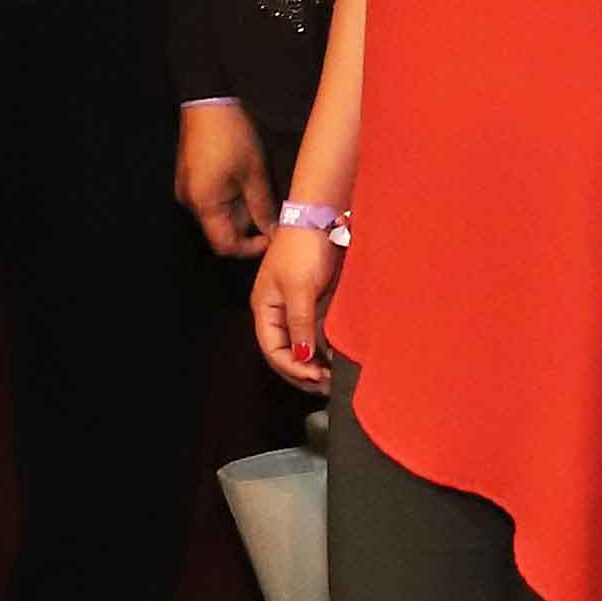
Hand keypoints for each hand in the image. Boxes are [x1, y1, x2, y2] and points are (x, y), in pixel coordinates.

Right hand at [174, 99, 275, 252]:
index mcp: (205, 204)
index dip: (250, 248)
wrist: (209, 101)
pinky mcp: (190, 177)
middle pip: (221, 229)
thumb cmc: (231, 135)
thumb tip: (274, 232)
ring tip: (260, 192)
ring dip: (240, 210)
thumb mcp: (254, 173)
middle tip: (271, 213)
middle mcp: (191, 201)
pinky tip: (245, 181)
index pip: (225, 245)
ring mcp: (188, 188)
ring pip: (218, 213)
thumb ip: (263, 208)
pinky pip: (211, 198)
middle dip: (248, 225)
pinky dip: (230, 197)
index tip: (270, 238)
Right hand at [249, 216, 341, 389]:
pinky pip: (316, 333)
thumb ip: (299, 324)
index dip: (292, 368)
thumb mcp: (299, 288)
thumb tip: (302, 359)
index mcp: (264, 308)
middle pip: (284, 353)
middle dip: (303, 372)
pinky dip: (325, 347)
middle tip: (326, 384)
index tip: (315, 377)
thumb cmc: (303, 247)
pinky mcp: (314, 301)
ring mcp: (296, 307)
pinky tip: (337, 356)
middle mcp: (277, 312)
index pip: (272, 351)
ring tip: (333, 375)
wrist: (322, 216)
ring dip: (315, 363)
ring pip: (302, 345)